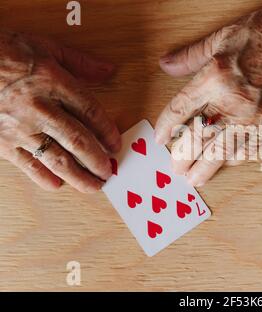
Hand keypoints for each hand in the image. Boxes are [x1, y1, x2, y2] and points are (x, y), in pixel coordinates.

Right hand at [0, 30, 120, 192]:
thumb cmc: (3, 51)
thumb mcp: (44, 46)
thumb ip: (79, 62)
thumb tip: (108, 70)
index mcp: (53, 82)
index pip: (90, 112)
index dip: (108, 131)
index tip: (116, 145)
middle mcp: (39, 108)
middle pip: (77, 140)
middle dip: (97, 160)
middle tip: (108, 172)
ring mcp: (19, 127)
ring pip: (55, 158)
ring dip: (78, 176)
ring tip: (93, 186)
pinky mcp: (2, 142)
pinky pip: (26, 164)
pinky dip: (42, 177)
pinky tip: (56, 184)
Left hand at [155, 6, 261, 186]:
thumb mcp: (221, 36)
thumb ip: (190, 56)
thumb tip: (166, 65)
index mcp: (215, 77)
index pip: (180, 110)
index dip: (166, 128)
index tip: (160, 139)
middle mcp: (233, 102)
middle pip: (199, 139)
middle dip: (183, 157)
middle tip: (176, 168)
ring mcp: (254, 117)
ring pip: (223, 152)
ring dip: (206, 169)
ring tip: (195, 178)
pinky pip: (249, 150)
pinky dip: (235, 160)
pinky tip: (226, 163)